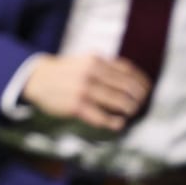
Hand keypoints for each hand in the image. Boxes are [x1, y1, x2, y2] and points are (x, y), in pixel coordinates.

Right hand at [20, 53, 151, 132]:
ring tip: (129, 114)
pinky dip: (114, 123)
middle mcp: (92, 73)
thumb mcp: (85, 61)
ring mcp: (85, 90)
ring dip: (130, 110)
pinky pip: (103, 118)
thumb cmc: (65, 72)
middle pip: (128, 88)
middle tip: (139, 106)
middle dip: (139, 99)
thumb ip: (106, 67)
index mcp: (96, 60)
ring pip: (120, 103)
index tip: (147, 91)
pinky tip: (118, 124)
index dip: (142, 83)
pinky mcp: (77, 106)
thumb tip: (133, 79)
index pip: (129, 71)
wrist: (37, 79)